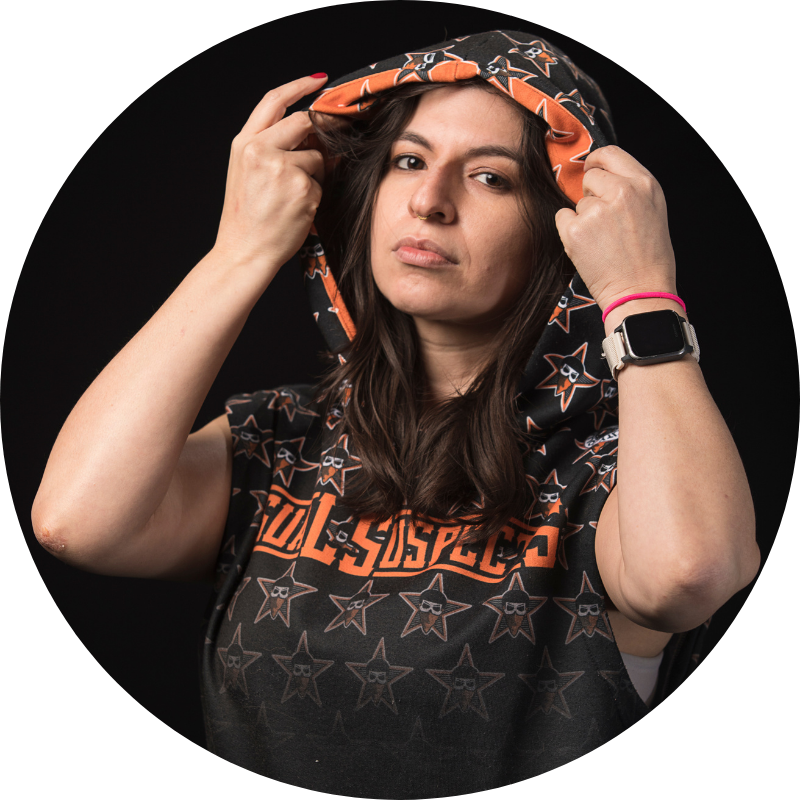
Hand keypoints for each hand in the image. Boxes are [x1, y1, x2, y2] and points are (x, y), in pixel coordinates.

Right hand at [213, 74, 327, 272]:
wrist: (244, 253)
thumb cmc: (248, 219)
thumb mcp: (247, 173)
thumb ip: (272, 147)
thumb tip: (312, 131)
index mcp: (244, 143)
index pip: (274, 100)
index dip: (300, 85)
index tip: (319, 81)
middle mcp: (261, 150)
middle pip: (304, 123)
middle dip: (322, 131)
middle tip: (334, 139)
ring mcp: (282, 169)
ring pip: (318, 157)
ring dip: (316, 175)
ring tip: (294, 199)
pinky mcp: (302, 189)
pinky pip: (322, 184)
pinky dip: (317, 197)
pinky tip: (298, 212)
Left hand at [554, 146, 676, 311]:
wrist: (640, 292)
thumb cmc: (648, 258)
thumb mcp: (652, 211)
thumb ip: (631, 189)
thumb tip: (601, 175)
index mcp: (644, 184)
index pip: (610, 154)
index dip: (596, 161)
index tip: (591, 170)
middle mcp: (621, 192)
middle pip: (590, 178)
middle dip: (590, 195)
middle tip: (604, 223)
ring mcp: (596, 211)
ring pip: (577, 202)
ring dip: (583, 218)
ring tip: (603, 242)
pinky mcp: (575, 230)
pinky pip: (562, 218)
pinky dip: (569, 231)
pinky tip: (588, 247)